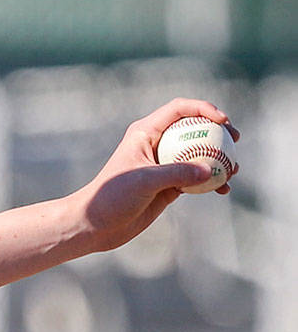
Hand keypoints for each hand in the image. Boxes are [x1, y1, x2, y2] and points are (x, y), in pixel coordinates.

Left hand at [71, 98, 238, 253]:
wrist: (97, 223)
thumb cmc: (113, 196)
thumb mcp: (144, 181)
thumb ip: (176, 172)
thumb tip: (208, 169)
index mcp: (145, 132)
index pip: (179, 109)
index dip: (203, 109)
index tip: (223, 121)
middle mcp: (156, 144)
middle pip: (193, 128)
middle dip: (218, 131)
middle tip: (235, 140)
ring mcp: (163, 164)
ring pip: (198, 154)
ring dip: (218, 159)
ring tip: (234, 170)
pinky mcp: (169, 184)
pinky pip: (196, 177)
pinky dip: (211, 181)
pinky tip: (223, 190)